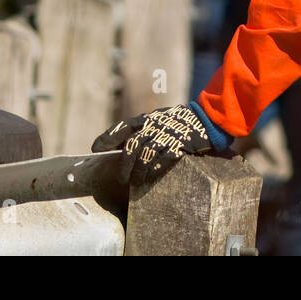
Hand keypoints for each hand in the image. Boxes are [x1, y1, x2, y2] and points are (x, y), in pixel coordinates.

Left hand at [91, 103, 215, 185]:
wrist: (205, 119)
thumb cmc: (176, 123)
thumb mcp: (157, 120)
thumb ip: (139, 130)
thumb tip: (116, 146)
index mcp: (147, 118)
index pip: (123, 126)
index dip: (107, 137)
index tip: (95, 148)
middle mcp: (155, 125)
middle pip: (132, 145)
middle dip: (124, 164)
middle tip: (121, 177)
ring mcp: (167, 135)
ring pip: (146, 155)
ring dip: (138, 171)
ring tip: (135, 182)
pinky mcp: (180, 145)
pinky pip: (164, 160)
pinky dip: (155, 170)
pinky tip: (150, 177)